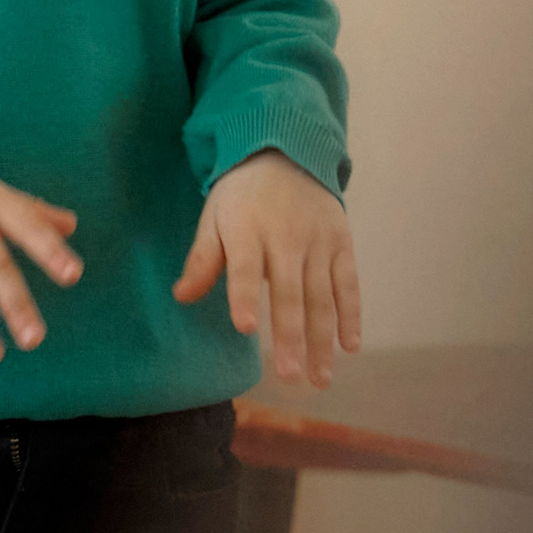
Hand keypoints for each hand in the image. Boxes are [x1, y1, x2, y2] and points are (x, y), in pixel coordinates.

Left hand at [175, 151, 359, 387]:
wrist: (286, 153)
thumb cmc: (242, 196)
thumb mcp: (214, 217)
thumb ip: (202, 258)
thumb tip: (181, 297)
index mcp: (247, 228)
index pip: (245, 267)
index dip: (244, 296)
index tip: (245, 327)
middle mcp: (286, 236)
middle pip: (290, 292)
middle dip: (291, 337)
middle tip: (290, 377)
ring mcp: (318, 241)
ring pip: (322, 297)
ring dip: (323, 341)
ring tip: (319, 379)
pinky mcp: (342, 244)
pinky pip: (349, 284)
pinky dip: (351, 316)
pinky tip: (350, 348)